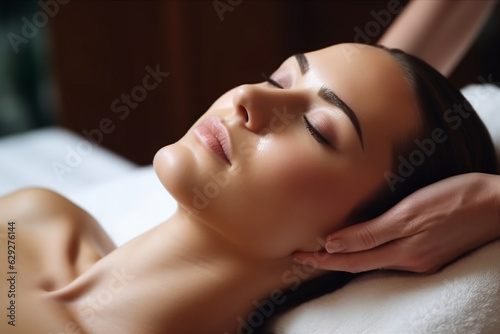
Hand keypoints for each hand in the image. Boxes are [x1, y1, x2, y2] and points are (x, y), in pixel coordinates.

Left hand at [294, 173, 499, 272]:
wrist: (499, 204)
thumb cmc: (455, 199)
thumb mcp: (409, 213)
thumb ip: (371, 232)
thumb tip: (334, 244)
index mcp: (401, 251)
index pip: (350, 260)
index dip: (322, 259)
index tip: (298, 255)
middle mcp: (408, 260)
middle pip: (358, 264)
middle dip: (328, 260)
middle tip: (302, 255)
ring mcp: (420, 259)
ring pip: (372, 261)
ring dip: (346, 257)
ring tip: (324, 250)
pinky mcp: (429, 252)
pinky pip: (389, 256)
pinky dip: (368, 253)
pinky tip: (361, 246)